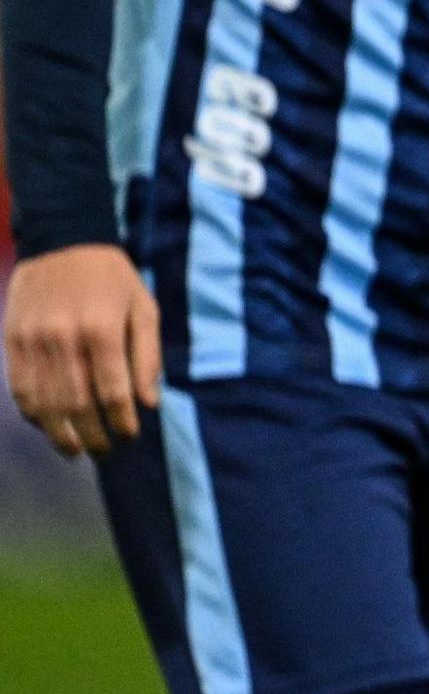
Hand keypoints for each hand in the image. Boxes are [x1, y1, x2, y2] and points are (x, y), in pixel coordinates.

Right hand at [4, 244, 162, 456]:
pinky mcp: (13, 340)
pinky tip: (47, 425)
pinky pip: (20, 387)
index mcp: (101, 330)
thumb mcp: (144, 308)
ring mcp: (33, 341)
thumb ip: (148, 356)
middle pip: (75, 403)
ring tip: (75, 450)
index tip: (130, 436)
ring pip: (44, 402)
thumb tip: (150, 402)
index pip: (112, 391)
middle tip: (103, 451)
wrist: (62, 241)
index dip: (122, 420)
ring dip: (59, 433)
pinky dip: (33, 412)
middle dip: (91, 434)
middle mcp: (64, 338)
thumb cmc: (112, 277)